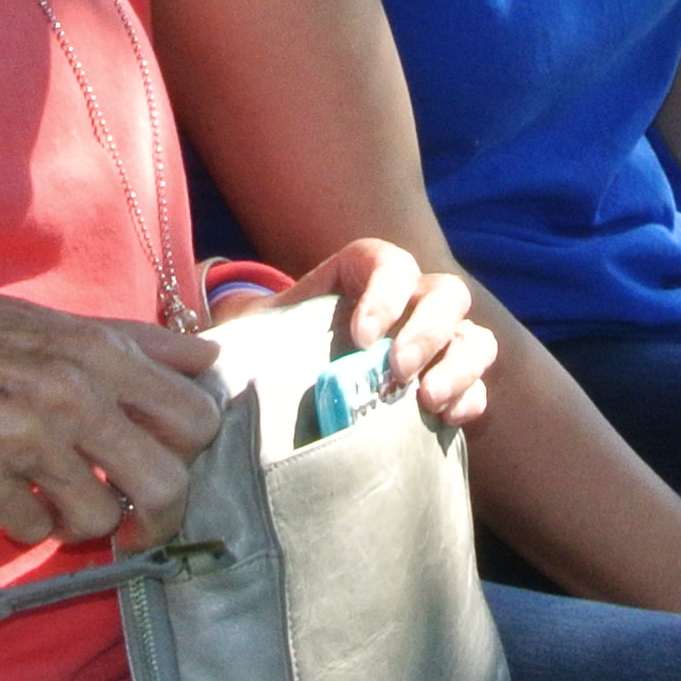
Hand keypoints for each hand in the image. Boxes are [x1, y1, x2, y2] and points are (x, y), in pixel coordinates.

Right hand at [0, 278, 224, 551]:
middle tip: (131, 516)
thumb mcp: (49, 321)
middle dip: (156, 511)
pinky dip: (24, 522)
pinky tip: (4, 494)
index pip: (197, 418)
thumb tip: (209, 357)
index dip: (191, 450)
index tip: (168, 460)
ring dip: (82, 521)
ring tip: (53, 497)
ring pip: (100, 521)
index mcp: (96, 352)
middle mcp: (69, 395)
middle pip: (167, 485)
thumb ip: (135, 343)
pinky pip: (32, 531)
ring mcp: (22, 440)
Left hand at [227, 238, 495, 429]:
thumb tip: (200, 348)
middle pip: (444, 293)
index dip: (384, 291)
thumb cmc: (272, 357)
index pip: (388, 261)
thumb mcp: (251, 336)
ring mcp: (435, 346)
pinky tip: (447, 419)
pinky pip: (480, 386)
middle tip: (393, 369)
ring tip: (426, 399)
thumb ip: (235, 330)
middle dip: (426, 329)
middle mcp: (408, 303)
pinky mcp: (449, 388)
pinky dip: (471, 398)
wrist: (292, 400)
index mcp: (362, 275)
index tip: (361, 335)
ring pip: (474, 336)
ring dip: (457, 364)